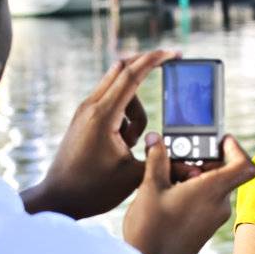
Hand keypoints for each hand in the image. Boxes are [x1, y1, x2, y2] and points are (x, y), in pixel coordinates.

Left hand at [21, 50, 178, 219]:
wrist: (58, 199)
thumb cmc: (92, 190)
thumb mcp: (133, 177)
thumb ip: (163, 162)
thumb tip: (196, 169)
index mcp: (103, 115)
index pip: (132, 74)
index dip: (156, 60)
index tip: (175, 54)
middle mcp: (90, 107)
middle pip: (123, 70)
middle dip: (147, 70)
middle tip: (169, 67)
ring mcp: (84, 111)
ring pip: (118, 89)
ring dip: (135, 108)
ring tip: (131, 144)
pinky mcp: (82, 118)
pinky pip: (110, 102)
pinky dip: (124, 114)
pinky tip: (123, 143)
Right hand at [121, 131, 254, 253]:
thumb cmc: (150, 228)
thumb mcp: (150, 187)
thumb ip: (157, 159)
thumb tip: (156, 139)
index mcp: (212, 191)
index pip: (244, 166)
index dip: (236, 149)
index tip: (219, 141)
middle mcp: (219, 205)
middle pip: (223, 173)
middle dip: (203, 160)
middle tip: (177, 156)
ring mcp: (213, 220)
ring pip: (213, 188)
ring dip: (194, 176)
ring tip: (167, 177)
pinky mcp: (204, 229)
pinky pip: (206, 202)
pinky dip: (192, 192)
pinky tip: (167, 194)